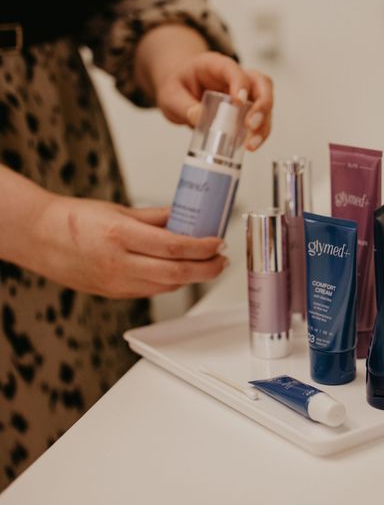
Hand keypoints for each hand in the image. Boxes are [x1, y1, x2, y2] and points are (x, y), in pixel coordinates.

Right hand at [32, 196, 227, 297]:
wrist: (41, 238)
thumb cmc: (75, 220)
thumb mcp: (118, 210)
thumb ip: (154, 217)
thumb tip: (184, 216)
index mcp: (121, 235)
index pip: (173, 246)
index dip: (202, 247)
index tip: (218, 242)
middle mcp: (119, 263)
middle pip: (175, 273)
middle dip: (206, 269)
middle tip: (222, 260)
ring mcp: (116, 283)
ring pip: (166, 287)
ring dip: (191, 278)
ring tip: (207, 265)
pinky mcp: (113, 293)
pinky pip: (150, 291)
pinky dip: (170, 283)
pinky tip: (180, 271)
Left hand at [134, 24, 272, 149]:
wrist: (181, 89)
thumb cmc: (178, 86)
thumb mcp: (170, 95)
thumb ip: (182, 106)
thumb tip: (198, 117)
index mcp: (216, 65)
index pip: (234, 69)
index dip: (240, 83)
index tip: (238, 102)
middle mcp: (236, 75)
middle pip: (261, 83)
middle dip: (262, 105)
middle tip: (251, 125)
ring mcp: (245, 91)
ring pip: (266, 101)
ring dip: (263, 123)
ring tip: (251, 144)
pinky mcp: (248, 107)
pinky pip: (261, 117)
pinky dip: (259, 132)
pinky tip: (250, 145)